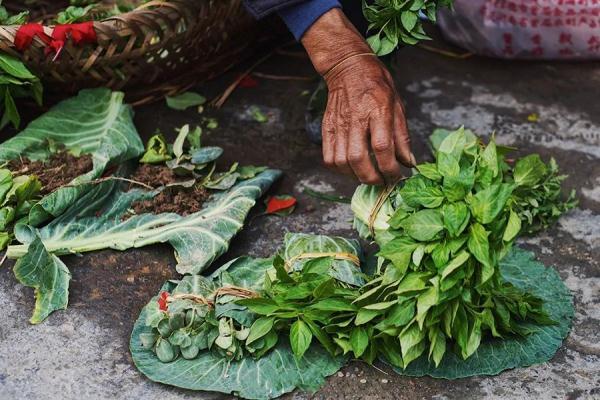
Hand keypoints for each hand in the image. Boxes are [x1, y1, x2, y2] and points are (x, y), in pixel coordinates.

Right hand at [301, 9, 414, 184]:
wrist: (348, 68)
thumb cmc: (376, 85)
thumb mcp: (397, 105)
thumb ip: (402, 136)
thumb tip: (409, 163)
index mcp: (377, 110)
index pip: (382, 146)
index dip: (390, 167)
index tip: (397, 175)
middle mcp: (356, 119)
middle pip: (357, 158)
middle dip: (371, 177)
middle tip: (382, 181)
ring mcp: (338, 124)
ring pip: (341, 162)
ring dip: (355, 176)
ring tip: (367, 175)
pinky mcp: (327, 128)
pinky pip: (328, 157)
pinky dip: (340, 169)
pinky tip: (351, 168)